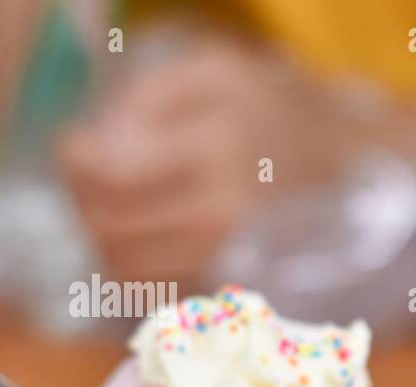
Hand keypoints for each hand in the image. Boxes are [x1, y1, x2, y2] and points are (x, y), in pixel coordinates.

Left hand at [56, 34, 345, 283]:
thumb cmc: (271, 110)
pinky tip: (145, 229)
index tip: (77, 143)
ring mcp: (225, 256)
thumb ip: (147, 97)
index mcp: (215, 154)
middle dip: (83, 198)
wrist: (339, 163)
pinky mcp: (224, 279)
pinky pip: (151, 284)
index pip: (112, 178)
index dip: (75, 163)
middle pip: (110, 227)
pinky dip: (133, 259)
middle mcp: (220, 216)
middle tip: (93, 172)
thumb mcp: (213, 72)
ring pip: (124, 264)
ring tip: (118, 201)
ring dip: (103, 233)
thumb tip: (100, 145)